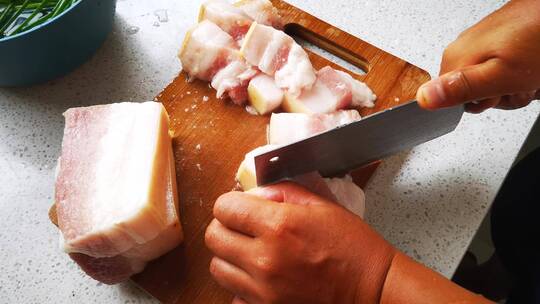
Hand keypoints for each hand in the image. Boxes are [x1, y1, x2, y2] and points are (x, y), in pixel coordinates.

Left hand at [205, 182, 395, 303]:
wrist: (373, 290)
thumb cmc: (353, 247)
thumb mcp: (321, 205)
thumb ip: (281, 192)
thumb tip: (253, 194)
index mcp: (278, 225)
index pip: (223, 207)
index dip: (231, 203)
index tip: (242, 207)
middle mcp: (264, 259)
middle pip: (213, 237)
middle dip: (226, 227)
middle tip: (244, 227)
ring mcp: (263, 290)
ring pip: (217, 267)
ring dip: (230, 256)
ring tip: (253, 252)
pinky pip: (233, 296)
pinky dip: (241, 286)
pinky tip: (261, 277)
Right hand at [417, 0, 539, 112]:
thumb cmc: (539, 42)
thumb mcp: (500, 76)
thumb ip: (461, 89)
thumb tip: (423, 99)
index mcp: (456, 58)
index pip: (450, 100)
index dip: (478, 104)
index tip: (495, 94)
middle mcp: (463, 48)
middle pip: (470, 93)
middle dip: (498, 97)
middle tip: (515, 85)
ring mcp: (479, 43)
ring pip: (487, 83)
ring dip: (510, 86)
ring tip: (526, 76)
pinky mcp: (495, 41)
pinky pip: (499, 69)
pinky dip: (516, 74)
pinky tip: (527, 67)